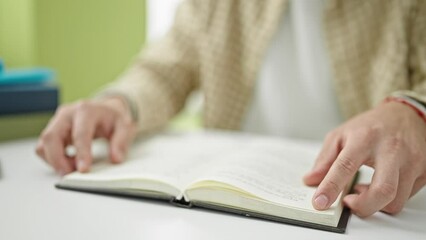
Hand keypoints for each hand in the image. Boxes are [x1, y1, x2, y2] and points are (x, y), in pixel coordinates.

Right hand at [36, 97, 136, 174]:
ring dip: (54, 161)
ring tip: (72, 167)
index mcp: (86, 110)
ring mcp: (56, 121)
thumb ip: (121, 142)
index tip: (83, 170)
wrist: (106, 109)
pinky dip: (52, 159)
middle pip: (51, 137)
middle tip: (70, 174)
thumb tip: (116, 159)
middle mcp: (67, 114)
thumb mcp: (124, 126)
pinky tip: (69, 162)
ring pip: (44, 144)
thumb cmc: (113, 118)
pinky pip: (43, 148)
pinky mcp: (52, 131)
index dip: (81, 153)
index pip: (79, 134)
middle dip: (58, 160)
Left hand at [304, 101, 425, 216]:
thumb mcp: (340, 135)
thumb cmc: (370, 126)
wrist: (404, 115)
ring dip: (374, 203)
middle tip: (348, 203)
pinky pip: (405, 197)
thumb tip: (311, 181)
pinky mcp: (423, 172)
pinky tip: (378, 185)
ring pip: (395, 200)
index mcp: (365, 138)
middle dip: (362, 207)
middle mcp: (391, 150)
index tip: (320, 202)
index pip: (345, 166)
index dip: (330, 187)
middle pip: (382, 191)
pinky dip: (388, 199)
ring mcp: (411, 162)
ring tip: (362, 190)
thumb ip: (324, 160)